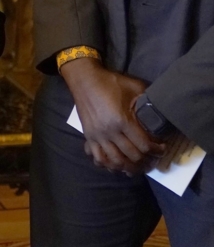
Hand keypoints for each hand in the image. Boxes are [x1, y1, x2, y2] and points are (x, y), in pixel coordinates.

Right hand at [60, 57, 163, 174]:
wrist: (84, 80)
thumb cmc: (111, 83)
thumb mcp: (134, 87)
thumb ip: (148, 102)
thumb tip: (160, 114)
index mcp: (121, 120)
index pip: (143, 145)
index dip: (156, 150)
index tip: (162, 149)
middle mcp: (109, 132)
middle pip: (132, 156)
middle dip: (146, 161)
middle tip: (154, 158)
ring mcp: (97, 136)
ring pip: (115, 161)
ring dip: (129, 167)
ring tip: (139, 165)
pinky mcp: (88, 137)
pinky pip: (98, 158)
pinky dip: (108, 165)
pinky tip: (117, 164)